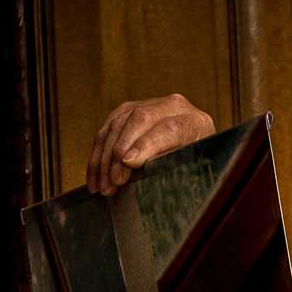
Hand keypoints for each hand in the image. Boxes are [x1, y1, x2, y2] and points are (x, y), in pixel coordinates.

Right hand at [86, 94, 214, 194]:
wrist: (197, 158)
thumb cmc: (197, 172)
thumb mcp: (194, 172)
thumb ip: (174, 168)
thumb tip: (139, 170)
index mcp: (195, 122)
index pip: (169, 128)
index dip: (146, 145)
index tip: (128, 163)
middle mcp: (174, 106)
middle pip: (141, 119)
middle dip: (121, 151)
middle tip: (113, 180)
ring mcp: (150, 105)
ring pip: (120, 122)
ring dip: (106, 156)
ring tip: (102, 186)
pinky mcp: (131, 110)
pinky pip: (108, 127)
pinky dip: (98, 152)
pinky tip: (95, 176)